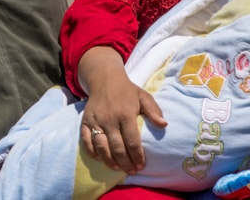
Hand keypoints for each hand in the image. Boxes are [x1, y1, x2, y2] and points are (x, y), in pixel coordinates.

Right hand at [78, 47, 166, 173]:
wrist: (104, 78)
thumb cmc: (127, 91)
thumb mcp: (143, 96)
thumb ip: (154, 110)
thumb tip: (164, 125)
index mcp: (125, 114)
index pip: (132, 141)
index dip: (137, 156)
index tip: (141, 166)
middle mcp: (109, 119)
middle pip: (117, 148)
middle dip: (125, 163)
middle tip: (132, 171)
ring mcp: (95, 121)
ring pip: (101, 146)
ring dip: (109, 160)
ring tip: (117, 168)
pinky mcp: (85, 121)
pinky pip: (86, 140)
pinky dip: (91, 151)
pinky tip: (99, 158)